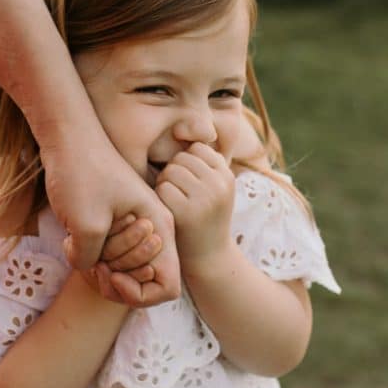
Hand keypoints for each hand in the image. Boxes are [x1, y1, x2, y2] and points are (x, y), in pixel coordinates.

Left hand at [41, 135, 179, 305]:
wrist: (67, 139)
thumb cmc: (81, 173)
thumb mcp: (86, 224)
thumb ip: (91, 261)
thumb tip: (90, 270)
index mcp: (159, 227)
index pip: (168, 286)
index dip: (140, 294)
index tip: (111, 277)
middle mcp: (152, 229)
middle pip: (144, 281)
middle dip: (115, 280)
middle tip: (89, 259)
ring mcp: (133, 227)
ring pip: (124, 269)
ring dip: (100, 267)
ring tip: (77, 246)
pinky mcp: (113, 223)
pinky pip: (108, 255)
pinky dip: (90, 256)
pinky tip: (71, 239)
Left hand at [155, 143, 234, 272]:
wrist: (210, 258)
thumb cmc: (205, 218)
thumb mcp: (215, 189)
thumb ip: (205, 165)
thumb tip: (183, 128)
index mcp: (227, 175)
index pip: (198, 149)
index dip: (186, 162)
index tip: (187, 182)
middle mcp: (219, 184)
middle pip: (182, 158)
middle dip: (173, 172)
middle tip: (176, 193)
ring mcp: (205, 199)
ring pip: (171, 171)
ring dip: (165, 183)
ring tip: (172, 200)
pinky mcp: (187, 212)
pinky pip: (163, 188)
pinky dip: (160, 197)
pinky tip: (167, 209)